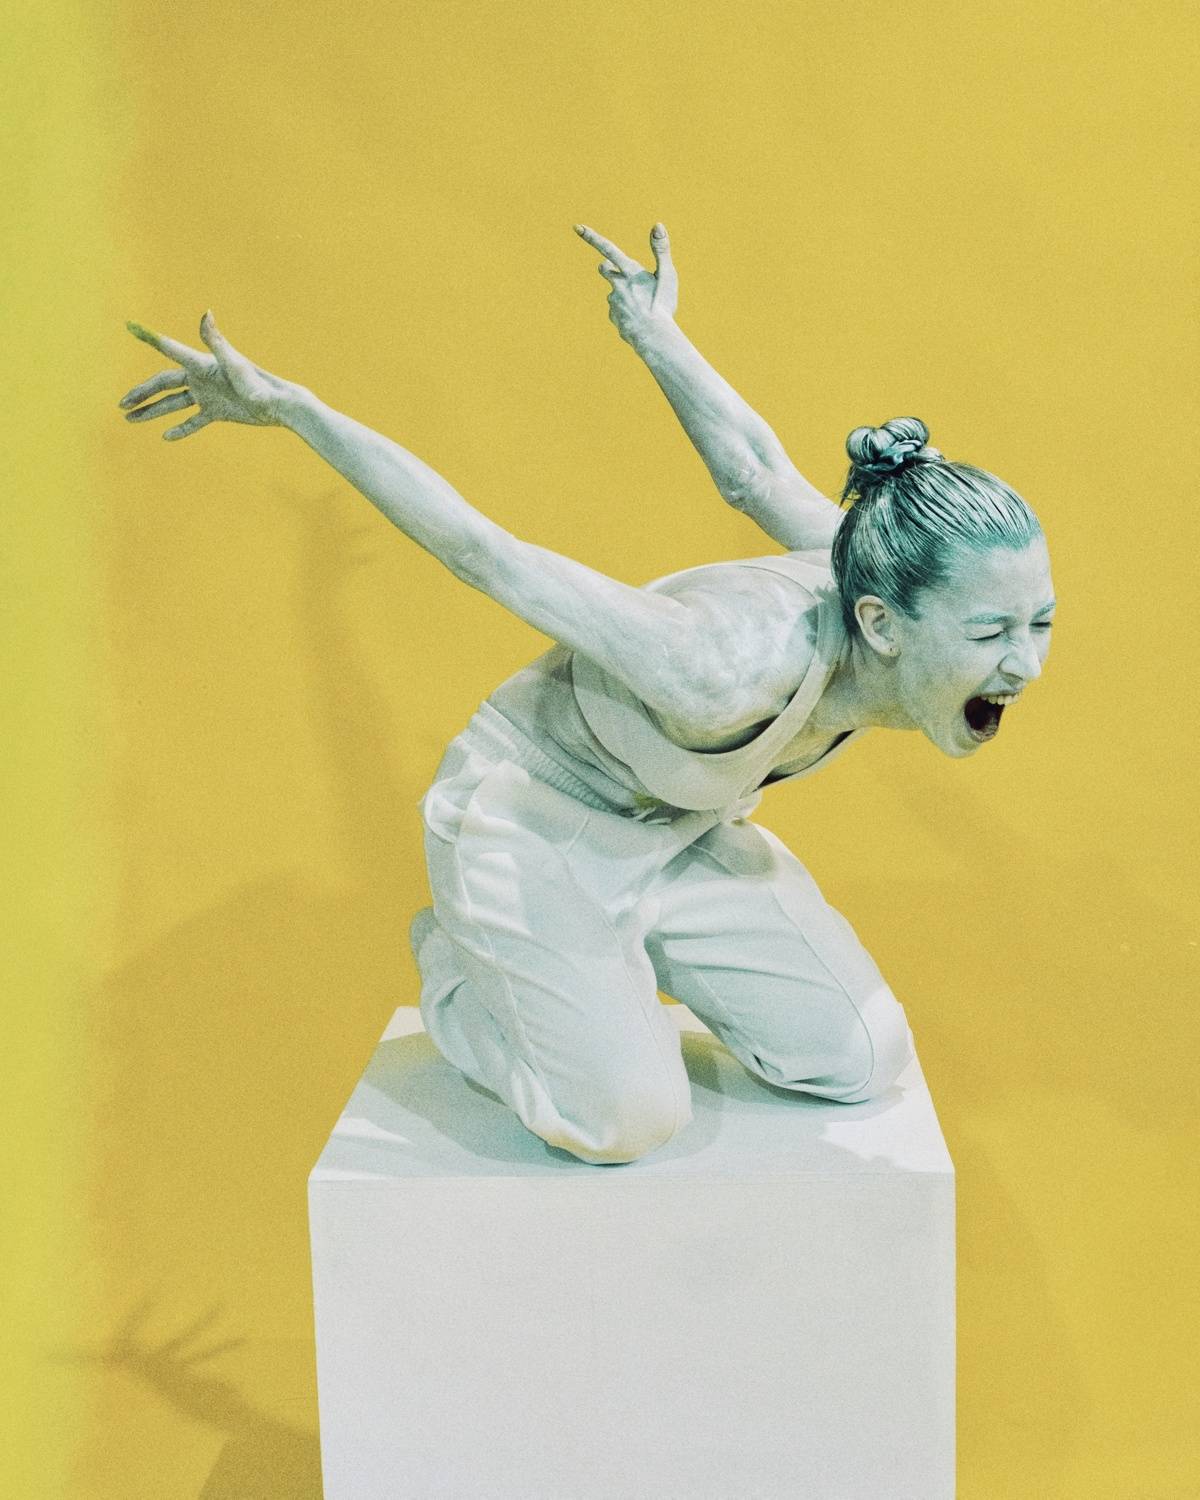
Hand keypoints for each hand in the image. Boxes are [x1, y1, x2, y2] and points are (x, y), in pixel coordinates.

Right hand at [118, 311, 297, 439]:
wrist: (278, 404)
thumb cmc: (258, 382)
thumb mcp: (234, 363)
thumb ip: (216, 340)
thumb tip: (205, 313)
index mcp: (202, 364)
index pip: (171, 350)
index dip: (151, 340)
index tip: (131, 327)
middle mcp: (201, 378)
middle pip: (163, 384)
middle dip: (141, 393)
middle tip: (121, 403)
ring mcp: (207, 396)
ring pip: (173, 404)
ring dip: (152, 411)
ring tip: (130, 419)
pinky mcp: (217, 411)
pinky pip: (193, 421)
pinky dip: (181, 429)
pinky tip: (166, 436)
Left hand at [573, 221, 678, 350]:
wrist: (654, 337)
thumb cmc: (663, 305)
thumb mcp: (667, 275)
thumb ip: (661, 249)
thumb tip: (657, 224)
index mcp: (629, 272)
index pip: (608, 249)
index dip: (592, 237)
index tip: (577, 227)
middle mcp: (617, 285)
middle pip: (605, 268)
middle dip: (609, 267)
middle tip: (624, 273)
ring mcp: (613, 302)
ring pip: (615, 291)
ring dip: (624, 293)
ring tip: (644, 304)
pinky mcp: (613, 316)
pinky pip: (618, 309)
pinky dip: (627, 310)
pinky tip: (639, 318)